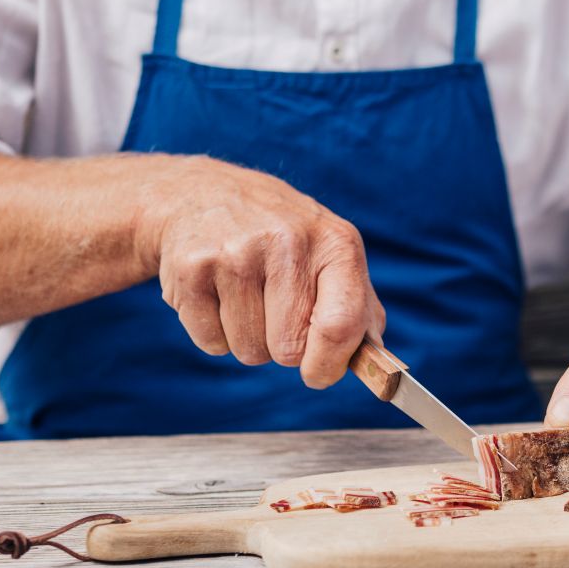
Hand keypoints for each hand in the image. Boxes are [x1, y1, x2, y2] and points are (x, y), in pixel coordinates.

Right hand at [136, 157, 383, 387]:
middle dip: (283, 347)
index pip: (340, 325)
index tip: (318, 373)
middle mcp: (287, 243)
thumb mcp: (331, 252)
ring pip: (249, 351)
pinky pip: (210, 342)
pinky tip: (216, 291)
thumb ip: (358, 307)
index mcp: (335, 243)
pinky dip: (213, 332)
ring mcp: (236, 254)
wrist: (203, 194)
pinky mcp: (192, 268)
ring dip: (247, 339)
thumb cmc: (281, 237)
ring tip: (244, 294)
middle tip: (275, 309)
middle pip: (289, 350)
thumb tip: (376, 363)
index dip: (329, 364)